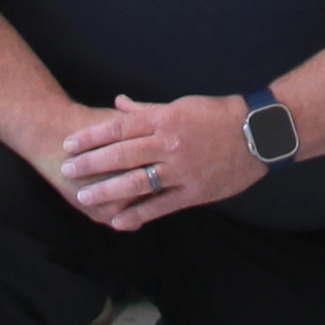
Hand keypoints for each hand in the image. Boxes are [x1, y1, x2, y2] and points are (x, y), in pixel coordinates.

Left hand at [57, 93, 265, 229]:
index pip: (118, 128)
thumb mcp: (181, 104)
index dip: (91, 137)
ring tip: (85, 196)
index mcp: (164, 120)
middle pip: (121, 154)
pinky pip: (161, 206)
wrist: (258, 133)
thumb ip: (147, 109)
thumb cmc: (218, 114)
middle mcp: (169, 145)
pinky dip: (138, 215)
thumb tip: (118, 104)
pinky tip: (118, 221)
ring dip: (107, 191)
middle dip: (90, 163)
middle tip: (66, 170)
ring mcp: (181, 170)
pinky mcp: (194, 192)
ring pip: (137, 182)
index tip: (70, 144)